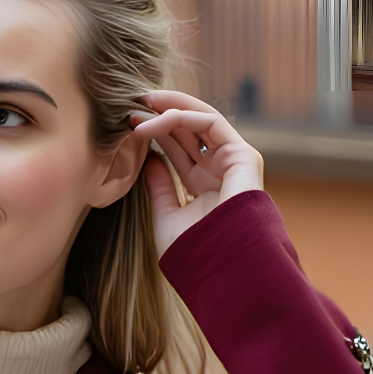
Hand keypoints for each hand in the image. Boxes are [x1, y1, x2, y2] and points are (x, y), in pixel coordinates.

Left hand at [127, 92, 265, 256]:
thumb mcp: (166, 214)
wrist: (219, 270)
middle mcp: (219, 171)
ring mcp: (233, 162)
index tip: (129, 125)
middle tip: (132, 104)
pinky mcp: (243, 156)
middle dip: (160, 114)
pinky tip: (158, 119)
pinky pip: (212, 123)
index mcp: (204, 185)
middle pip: (189, 131)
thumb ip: (160, 186)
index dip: (155, 133)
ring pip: (200, 121)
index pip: (179, 149)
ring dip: (170, 108)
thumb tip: (149, 158)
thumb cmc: (193, 253)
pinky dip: (184, 116)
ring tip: (142, 103)